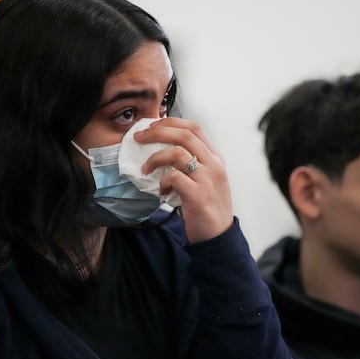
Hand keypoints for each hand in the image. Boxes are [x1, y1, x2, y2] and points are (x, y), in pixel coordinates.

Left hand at [134, 117, 232, 242]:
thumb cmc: (208, 207)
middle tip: (140, 138)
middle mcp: (214, 165)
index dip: (171, 122)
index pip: (194, 128)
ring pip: (177, 153)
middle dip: (157, 132)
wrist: (219, 236)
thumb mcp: (206, 179)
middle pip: (184, 135)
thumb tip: (163, 149)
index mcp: (215, 158)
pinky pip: (173, 178)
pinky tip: (162, 192)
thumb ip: (192, 163)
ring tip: (146, 169)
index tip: (153, 126)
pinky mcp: (197, 195)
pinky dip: (162, 182)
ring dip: (155, 158)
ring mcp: (207, 179)